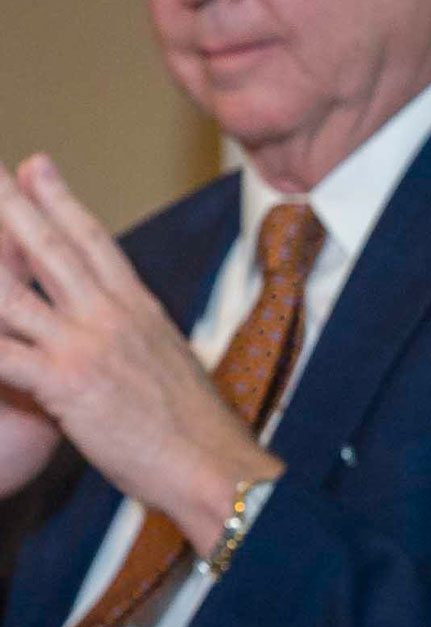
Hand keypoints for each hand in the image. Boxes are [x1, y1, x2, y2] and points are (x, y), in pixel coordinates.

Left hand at [0, 155, 280, 547]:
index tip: (36, 165)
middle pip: (50, 248)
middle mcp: (111, 316)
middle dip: (11, 206)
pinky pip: (2, 357)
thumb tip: (133, 324)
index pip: (92, 240)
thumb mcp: (170, 359)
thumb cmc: (197, 425)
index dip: (59, 199)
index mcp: (138, 307)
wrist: (213, 461)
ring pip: (13, 295)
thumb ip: (139, 333)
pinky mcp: (66, 385)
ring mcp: (85, 347)